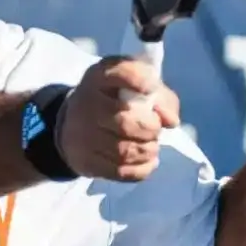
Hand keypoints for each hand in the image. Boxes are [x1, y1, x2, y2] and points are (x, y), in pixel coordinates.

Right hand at [58, 57, 180, 181]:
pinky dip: (142, 169)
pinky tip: (147, 160)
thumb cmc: (114, 99)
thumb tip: (171, 121)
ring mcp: (82, 135)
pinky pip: (120, 172)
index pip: (120, 73)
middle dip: (151, 129)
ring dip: (148, 150)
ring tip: (151, 145)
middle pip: (126, 123)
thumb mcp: (135, 86)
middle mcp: (86, 104)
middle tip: (155, 129)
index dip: (138, 80)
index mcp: (100, 77)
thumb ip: (161, 97)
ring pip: (124, 151)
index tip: (151, 88)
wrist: (74, 123)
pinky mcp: (85, 161)